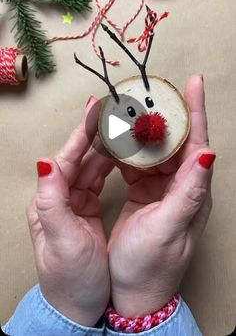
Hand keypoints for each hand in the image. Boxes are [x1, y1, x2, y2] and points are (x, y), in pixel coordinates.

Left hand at [27, 97, 114, 325]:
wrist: (78, 307)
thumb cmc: (69, 279)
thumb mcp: (62, 241)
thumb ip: (52, 200)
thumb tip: (44, 162)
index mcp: (50, 200)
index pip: (67, 158)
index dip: (82, 132)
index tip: (96, 109)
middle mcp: (60, 195)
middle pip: (81, 156)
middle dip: (97, 132)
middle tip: (116, 111)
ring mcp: (74, 200)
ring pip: (92, 163)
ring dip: (107, 144)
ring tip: (124, 125)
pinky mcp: (87, 207)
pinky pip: (100, 176)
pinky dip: (112, 162)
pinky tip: (123, 152)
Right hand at [108, 75, 214, 316]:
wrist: (133, 294)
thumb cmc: (150, 267)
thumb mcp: (169, 228)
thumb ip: (189, 191)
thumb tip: (209, 153)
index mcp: (192, 191)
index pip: (196, 141)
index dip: (194, 110)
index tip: (193, 81)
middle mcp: (181, 185)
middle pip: (173, 140)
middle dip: (160, 115)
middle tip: (144, 93)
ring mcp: (162, 188)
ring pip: (152, 149)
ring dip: (139, 132)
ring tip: (125, 112)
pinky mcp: (145, 192)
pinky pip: (136, 163)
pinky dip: (125, 150)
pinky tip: (114, 141)